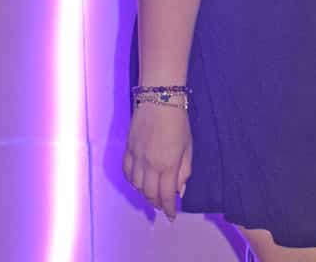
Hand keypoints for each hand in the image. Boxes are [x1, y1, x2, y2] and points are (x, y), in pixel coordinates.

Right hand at [123, 103, 191, 218]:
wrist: (159, 98)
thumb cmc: (179, 121)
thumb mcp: (188, 146)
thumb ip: (184, 169)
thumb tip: (180, 190)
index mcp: (167, 164)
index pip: (165, 195)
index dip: (169, 208)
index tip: (172, 216)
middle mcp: (149, 164)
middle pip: (149, 194)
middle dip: (157, 203)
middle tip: (164, 207)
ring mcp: (136, 157)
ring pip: (137, 186)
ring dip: (145, 194)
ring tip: (154, 195)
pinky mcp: (127, 150)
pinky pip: (127, 173)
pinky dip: (133, 182)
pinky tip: (139, 183)